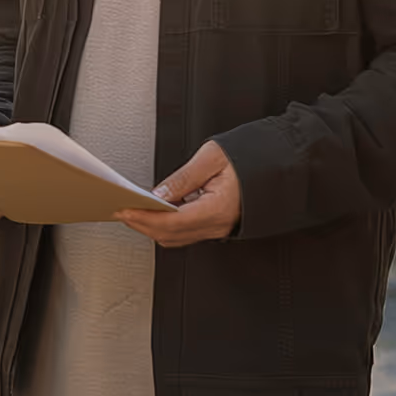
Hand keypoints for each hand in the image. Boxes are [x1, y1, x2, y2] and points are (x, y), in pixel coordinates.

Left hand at [115, 139, 241, 246]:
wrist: (274, 167)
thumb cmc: (248, 159)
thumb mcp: (212, 157)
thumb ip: (183, 177)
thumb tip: (159, 193)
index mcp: (217, 209)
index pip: (172, 222)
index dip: (145, 218)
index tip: (126, 210)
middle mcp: (218, 225)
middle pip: (171, 234)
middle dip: (142, 225)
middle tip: (121, 211)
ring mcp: (218, 228)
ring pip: (177, 238)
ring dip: (152, 228)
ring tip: (132, 212)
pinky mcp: (216, 225)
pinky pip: (186, 232)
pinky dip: (166, 226)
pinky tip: (154, 213)